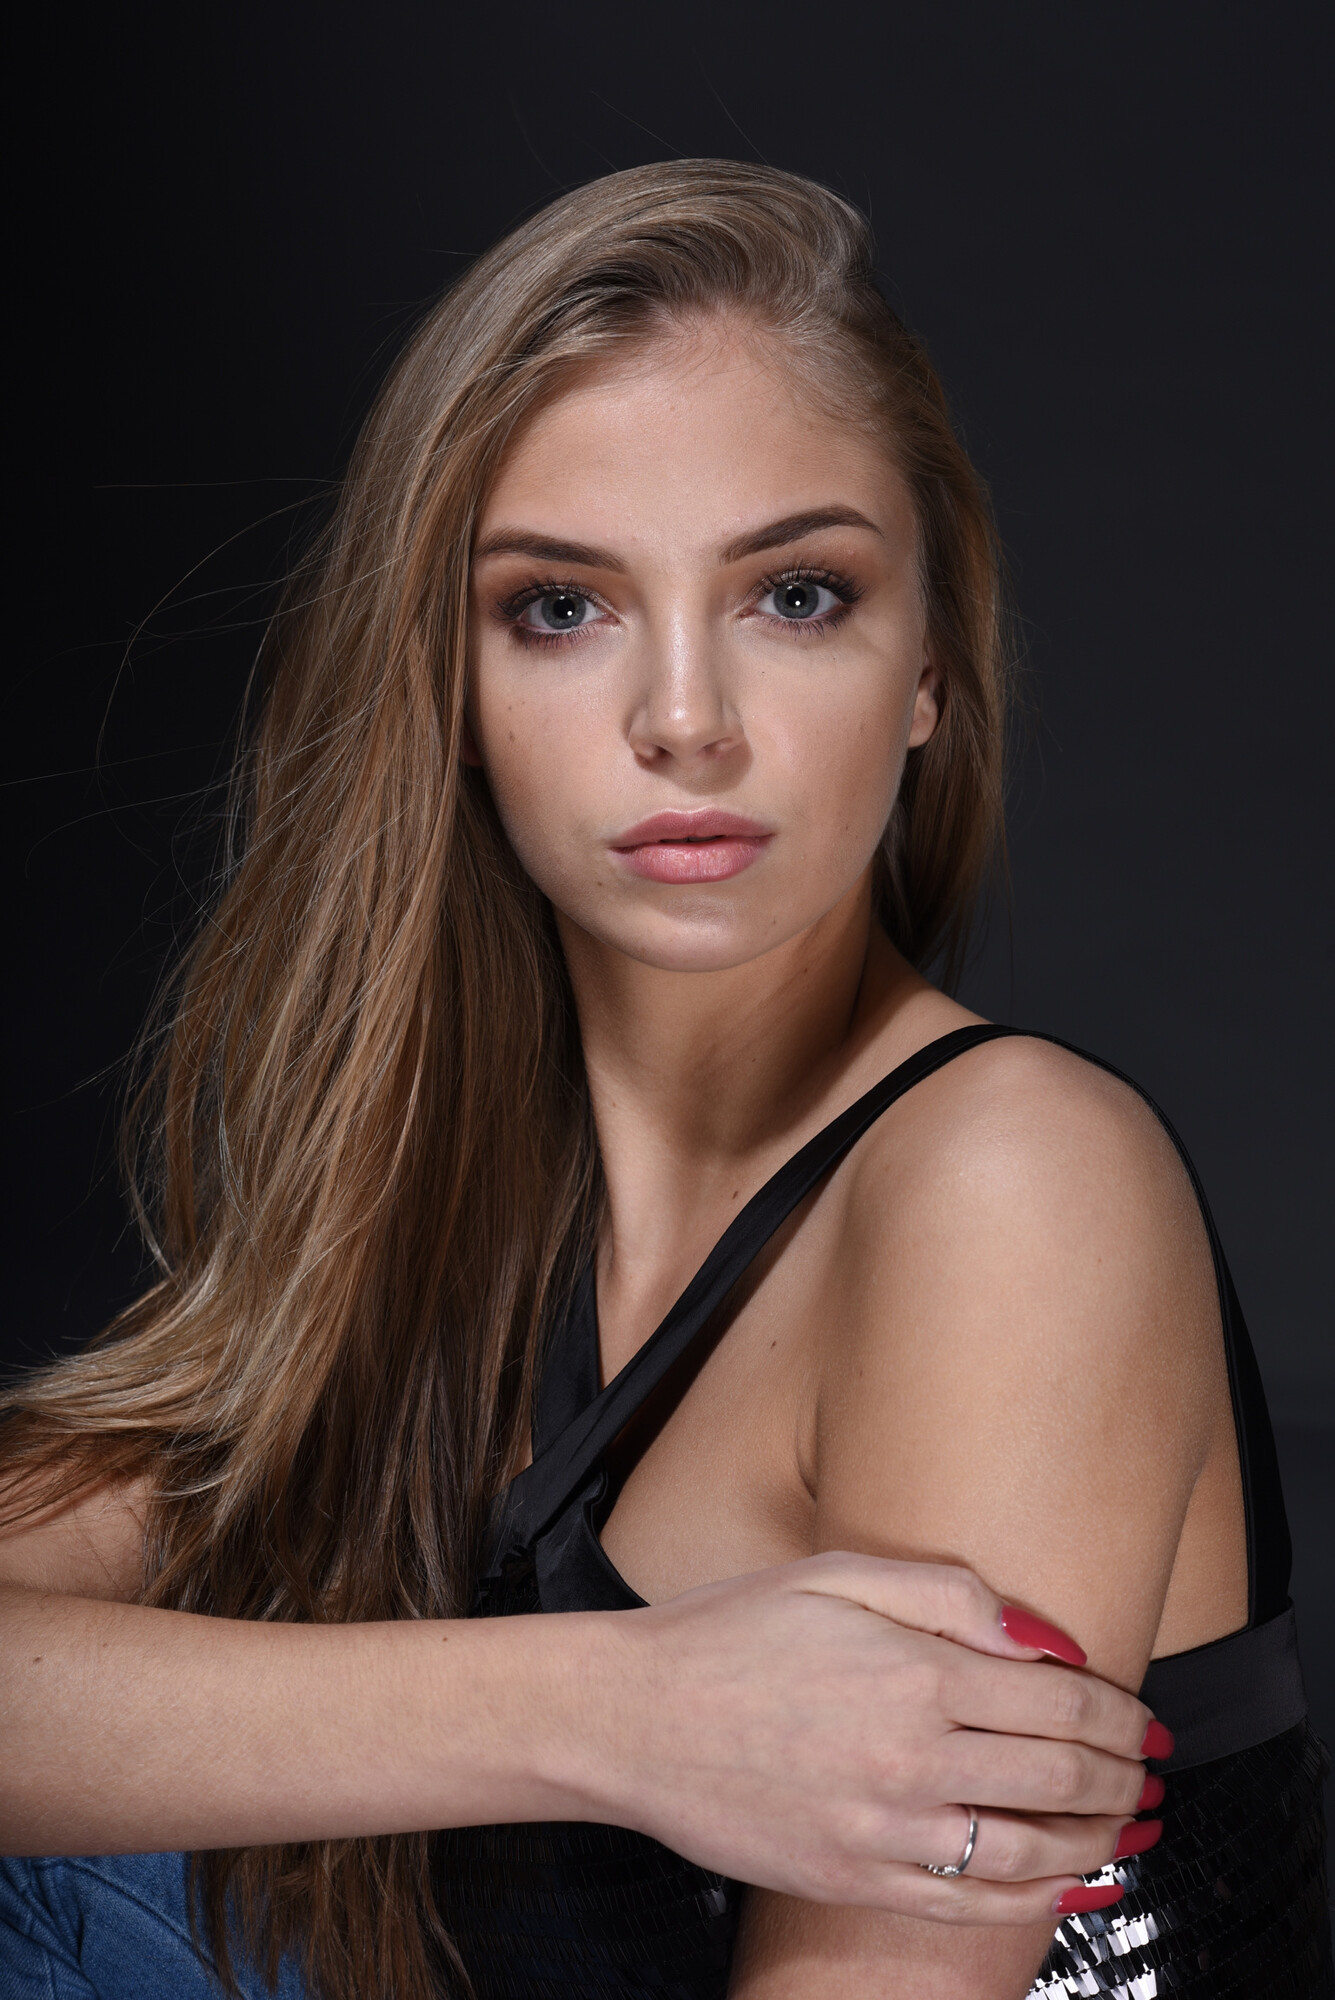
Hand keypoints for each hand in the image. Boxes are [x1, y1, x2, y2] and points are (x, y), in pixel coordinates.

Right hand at [595, 1554, 1154, 1922]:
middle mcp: (912, 1760)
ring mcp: (885, 1832)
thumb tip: (1047, 1638)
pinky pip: (972, 1908)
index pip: (1061, 1705)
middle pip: (1062, 1780)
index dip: (1121, 1715)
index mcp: (915, 1674)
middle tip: (1151, 1771)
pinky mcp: (854, 1880)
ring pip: (1032, 1851)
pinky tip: (1070, 1886)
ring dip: (1099, 1839)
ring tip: (1129, 1825)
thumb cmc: (728, 1631)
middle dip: (1124, 1776)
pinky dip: (1038, 1901)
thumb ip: (950, 1596)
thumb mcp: (836, 1575)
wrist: (631, 1719)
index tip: (1147, 1719)